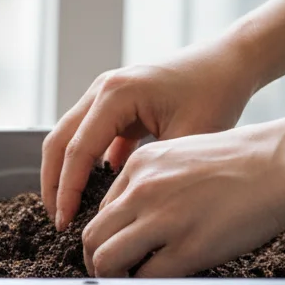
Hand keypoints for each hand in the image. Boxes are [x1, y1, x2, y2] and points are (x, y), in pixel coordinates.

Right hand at [41, 39, 261, 230]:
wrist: (231, 61)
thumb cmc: (216, 92)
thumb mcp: (187, 139)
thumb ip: (152, 173)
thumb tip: (125, 212)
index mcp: (116, 94)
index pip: (77, 150)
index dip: (67, 190)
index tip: (66, 223)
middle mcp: (103, 89)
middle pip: (59, 141)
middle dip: (54, 184)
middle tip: (58, 221)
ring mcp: (106, 93)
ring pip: (70, 138)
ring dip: (66, 173)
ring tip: (70, 208)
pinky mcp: (117, 103)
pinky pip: (90, 136)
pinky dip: (87, 163)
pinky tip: (96, 191)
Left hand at [80, 123, 284, 277]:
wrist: (284, 162)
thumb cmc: (243, 161)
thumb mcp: (182, 155)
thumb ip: (152, 182)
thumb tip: (136, 218)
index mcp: (139, 166)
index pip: (102, 210)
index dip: (106, 234)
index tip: (116, 247)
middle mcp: (142, 190)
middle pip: (92, 236)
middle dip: (95, 261)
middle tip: (110, 273)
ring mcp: (164, 219)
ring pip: (107, 259)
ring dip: (112, 277)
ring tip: (128, 281)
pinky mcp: (188, 247)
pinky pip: (147, 277)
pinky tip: (160, 282)